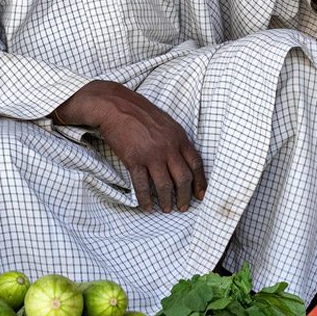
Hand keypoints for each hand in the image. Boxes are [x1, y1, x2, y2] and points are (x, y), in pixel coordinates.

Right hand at [53, 81, 205, 212]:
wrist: (115, 106)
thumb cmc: (140, 113)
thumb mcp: (166, 123)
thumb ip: (176, 140)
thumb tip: (182, 160)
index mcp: (179, 137)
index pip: (196, 163)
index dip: (200, 182)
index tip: (200, 195)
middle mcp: (168, 147)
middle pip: (183, 178)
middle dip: (185, 196)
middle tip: (183, 207)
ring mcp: (151, 154)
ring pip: (164, 185)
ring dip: (166, 201)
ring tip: (166, 209)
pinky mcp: (134, 159)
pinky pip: (142, 185)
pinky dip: (146, 199)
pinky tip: (147, 206)